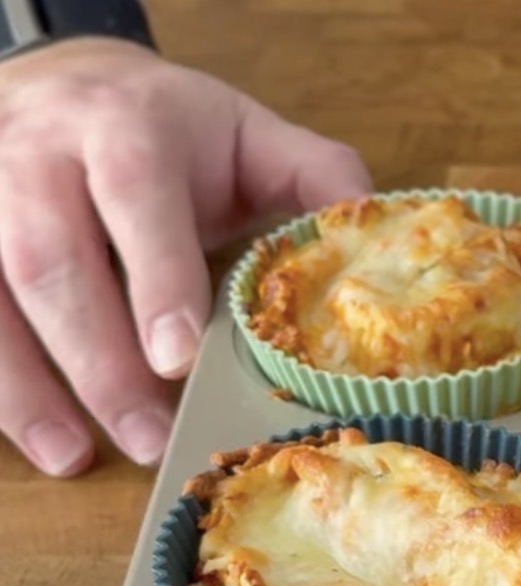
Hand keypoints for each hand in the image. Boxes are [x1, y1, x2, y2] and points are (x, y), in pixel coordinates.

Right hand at [0, 38, 370, 476]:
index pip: (134, 196)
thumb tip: (370, 233)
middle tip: (147, 437)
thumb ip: (313, 178)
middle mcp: (41, 152)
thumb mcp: (246, 136)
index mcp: (127, 126)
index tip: (177, 359)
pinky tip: (35, 435)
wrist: (65, 80)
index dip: (153, 278)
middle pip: (52, 256)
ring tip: (75, 455)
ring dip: (29, 383)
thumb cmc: (168, 130)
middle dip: (98, 359)